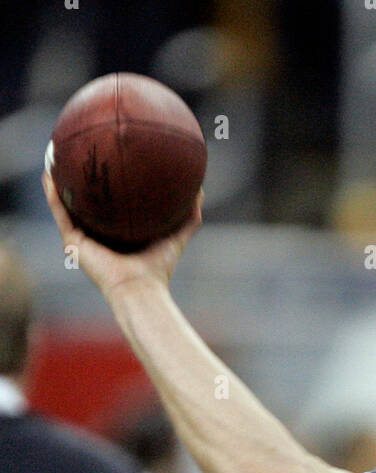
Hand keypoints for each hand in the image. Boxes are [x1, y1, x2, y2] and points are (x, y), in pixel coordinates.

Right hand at [42, 168, 201, 300]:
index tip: (106, 162)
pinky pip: (59, 213)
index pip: (110, 206)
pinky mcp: (72, 242)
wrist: (139, 288)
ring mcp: (83, 239)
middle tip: (78, 153)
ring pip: (67, 206)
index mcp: (118, 234)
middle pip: (86, 203)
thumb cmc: (158, 269)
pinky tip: (49, 175)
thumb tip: (199, 190)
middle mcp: (98, 236)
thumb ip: (189, 217)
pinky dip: (52, 195)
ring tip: (53, 158)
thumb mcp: (176, 236)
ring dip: (58, 183)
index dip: (107, 186)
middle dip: (80, 180)